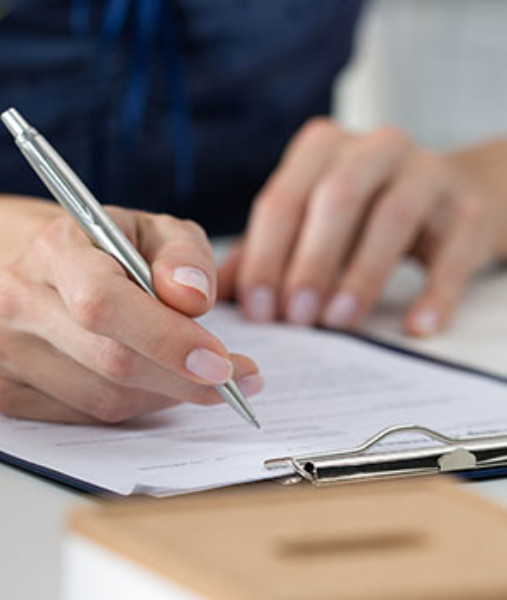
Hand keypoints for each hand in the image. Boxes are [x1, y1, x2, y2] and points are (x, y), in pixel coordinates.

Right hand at [0, 205, 261, 423]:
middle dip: (185, 377)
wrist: (44, 268)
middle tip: (236, 378)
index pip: (104, 305)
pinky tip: (160, 381)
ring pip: (105, 398)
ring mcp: (6, 353)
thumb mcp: (157, 232)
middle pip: (110, 362)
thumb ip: (185, 256)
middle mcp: (20, 302)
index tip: (221, 362)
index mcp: (56, 249)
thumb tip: (193, 298)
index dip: (168, 340)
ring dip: (167, 393)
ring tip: (204, 375)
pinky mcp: (9, 392)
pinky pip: (90, 416)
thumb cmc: (109, 248)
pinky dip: (139, 403)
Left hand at [220, 118, 492, 334]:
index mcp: (325, 147)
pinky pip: (453, 253)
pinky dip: (436, 293)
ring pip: (393, 216)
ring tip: (340, 321)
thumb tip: (214, 296)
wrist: (453, 198)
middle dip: (312, 260)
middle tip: (296, 317)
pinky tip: (417, 327)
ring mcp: (430, 173)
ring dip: (363, 273)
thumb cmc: (368, 215)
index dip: (266, 254)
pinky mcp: (470, 210)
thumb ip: (266, 252)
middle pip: (337, 197)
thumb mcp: (313, 222)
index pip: (284, 197)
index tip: (258, 310)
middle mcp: (378, 147)